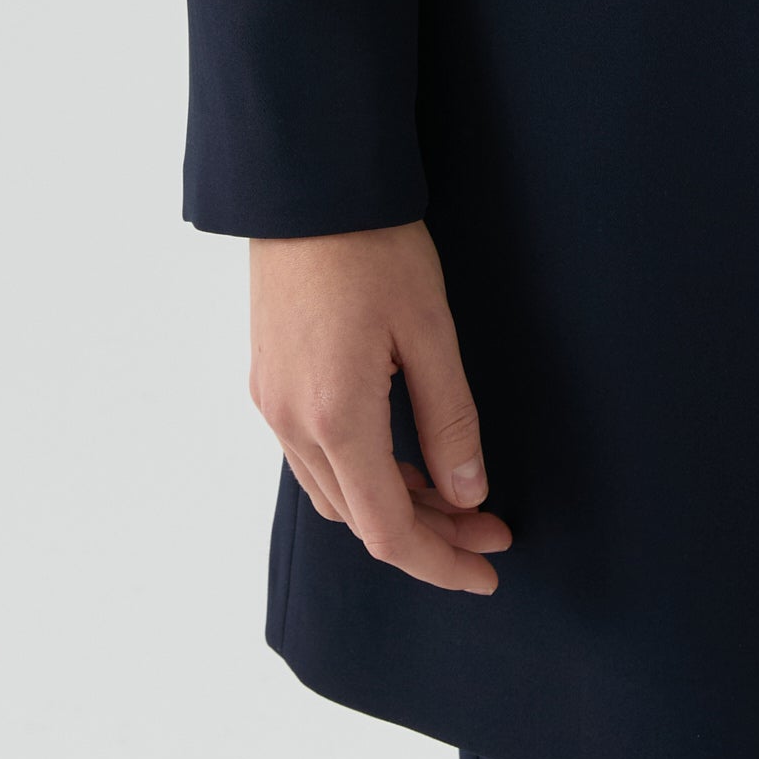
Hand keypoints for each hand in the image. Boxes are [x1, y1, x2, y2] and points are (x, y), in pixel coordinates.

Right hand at [248, 220, 512, 591]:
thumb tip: (469, 496)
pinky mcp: (268, 382)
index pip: (388, 530)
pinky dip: (362, 473)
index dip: (441, 562)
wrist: (308, 186)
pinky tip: (403, 457)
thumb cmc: (373, 247)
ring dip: (394, 505)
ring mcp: (272, 404)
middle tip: (491, 527)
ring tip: (456, 494)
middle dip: (429, 534)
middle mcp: (293, 423)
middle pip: (361, 518)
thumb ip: (450, 421)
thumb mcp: (431, 331)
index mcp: (337, 418)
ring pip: (334, 492)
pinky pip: (313, 457)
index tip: (489, 572)